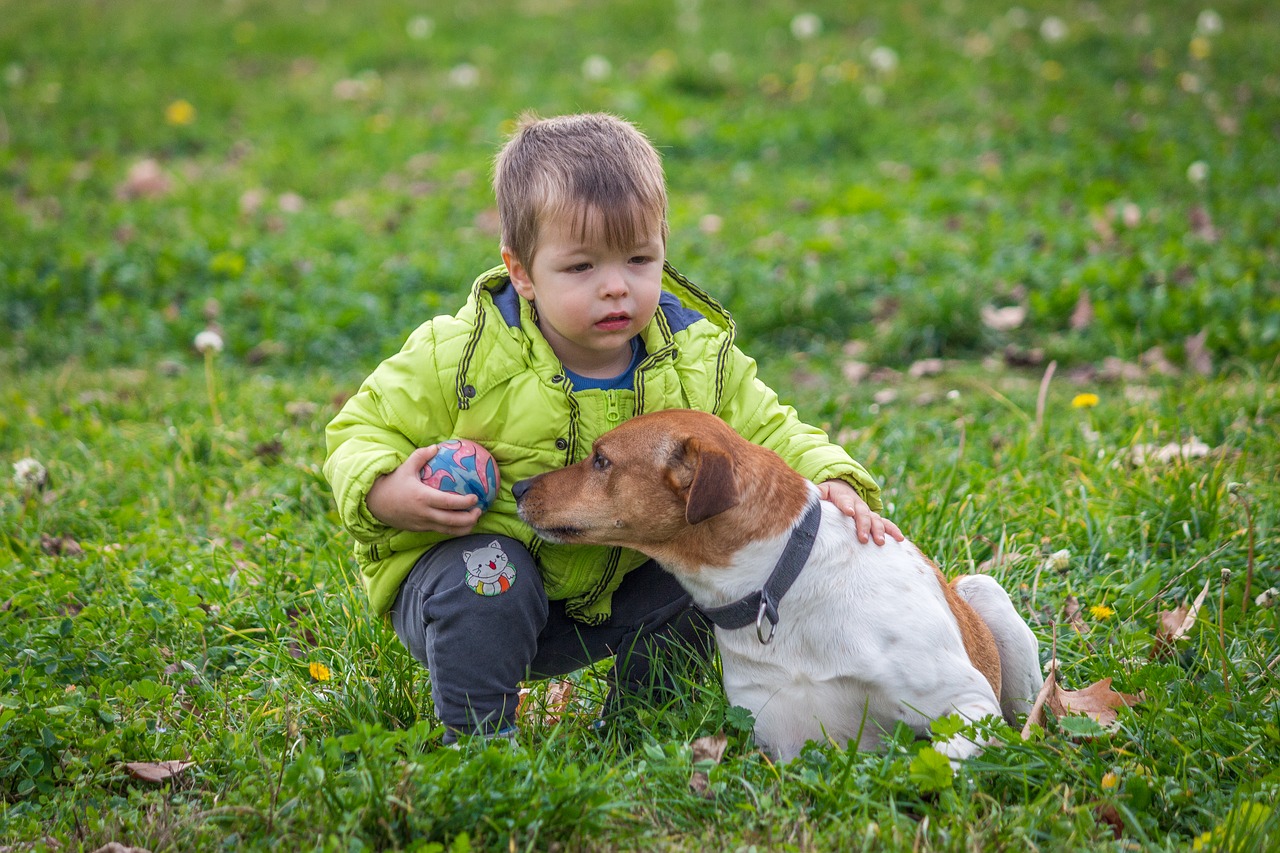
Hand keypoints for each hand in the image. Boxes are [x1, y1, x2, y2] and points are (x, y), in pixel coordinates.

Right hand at [365, 446, 482, 535]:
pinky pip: (439, 531)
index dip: (465, 503)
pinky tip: (460, 524)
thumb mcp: (406, 467)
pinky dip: (452, 529)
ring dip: (464, 527)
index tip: (476, 498)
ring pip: (448, 531)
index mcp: (423, 497)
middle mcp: (424, 513)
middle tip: (480, 511)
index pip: (449, 503)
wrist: (374, 504)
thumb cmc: (392, 483)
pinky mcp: (419, 530)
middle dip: (470, 519)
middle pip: (453, 521)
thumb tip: (436, 446)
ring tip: (474, 520)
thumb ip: (421, 456)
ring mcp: (422, 524)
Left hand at [818, 479, 904, 545]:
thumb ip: (817, 495)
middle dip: (863, 525)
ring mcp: (867, 512)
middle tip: (863, 538)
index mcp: (843, 497)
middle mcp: (857, 504)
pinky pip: (885, 524)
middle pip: (862, 514)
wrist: (842, 489)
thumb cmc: (829, 495)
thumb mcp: (822, 492)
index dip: (846, 506)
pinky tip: (900, 539)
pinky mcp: (874, 519)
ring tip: (881, 542)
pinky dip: (893, 530)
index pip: (844, 500)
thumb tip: (809, 496)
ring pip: (875, 520)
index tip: (848, 512)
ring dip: (879, 531)